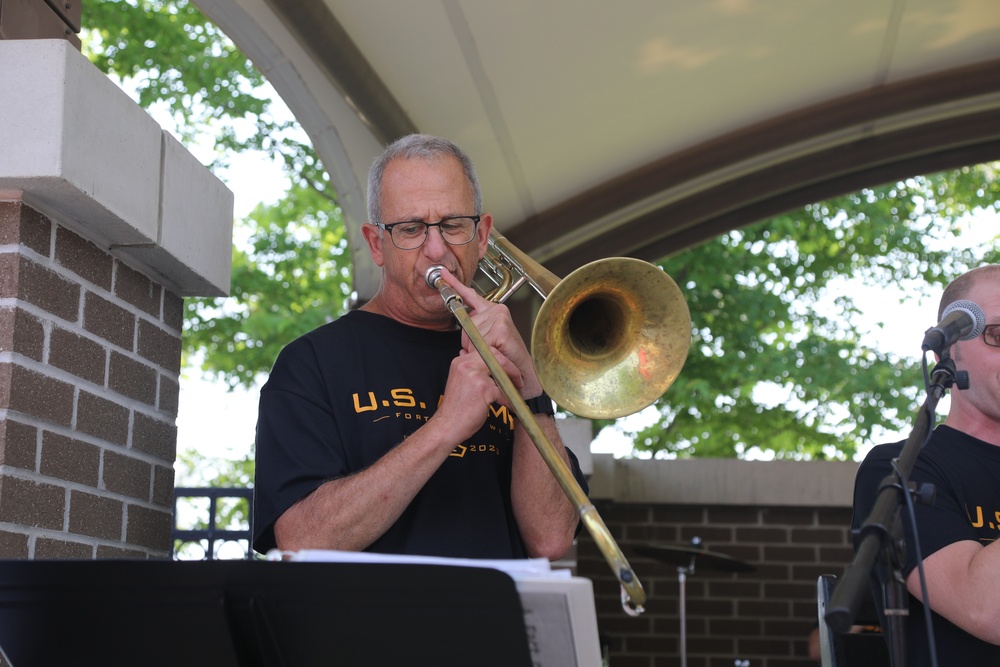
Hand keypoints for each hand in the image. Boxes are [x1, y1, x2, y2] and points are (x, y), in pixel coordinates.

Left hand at [438, 268, 541, 397]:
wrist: (524, 375)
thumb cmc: (507, 360)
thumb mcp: (483, 344)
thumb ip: (472, 335)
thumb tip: (463, 337)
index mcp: (491, 311)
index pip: (469, 296)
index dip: (455, 285)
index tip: (443, 275)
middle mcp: (496, 310)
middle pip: (465, 325)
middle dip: (470, 343)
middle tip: (488, 351)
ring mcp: (500, 317)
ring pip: (471, 336)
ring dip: (477, 351)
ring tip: (494, 355)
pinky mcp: (501, 329)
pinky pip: (479, 344)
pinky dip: (484, 354)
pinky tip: (498, 356)